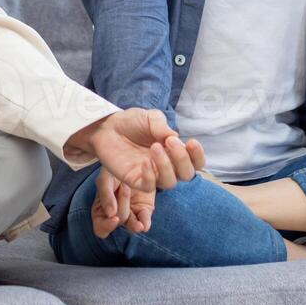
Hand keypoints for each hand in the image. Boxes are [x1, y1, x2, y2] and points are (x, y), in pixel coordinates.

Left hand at [64, 108, 204, 193]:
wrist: (107, 127)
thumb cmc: (131, 122)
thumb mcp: (150, 117)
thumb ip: (162, 127)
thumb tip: (175, 137)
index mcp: (174, 152)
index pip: (195, 163)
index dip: (198, 156)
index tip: (191, 142)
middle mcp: (166, 166)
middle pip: (187, 175)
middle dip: (183, 159)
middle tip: (170, 141)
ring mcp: (151, 174)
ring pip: (170, 183)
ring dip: (166, 166)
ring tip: (155, 147)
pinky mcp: (135, 180)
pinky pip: (149, 186)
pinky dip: (151, 176)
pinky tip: (145, 162)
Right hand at [90, 176, 155, 238]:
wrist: (133, 160)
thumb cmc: (113, 170)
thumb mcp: (105, 179)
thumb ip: (105, 196)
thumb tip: (111, 215)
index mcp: (101, 210)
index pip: (100, 228)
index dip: (106, 227)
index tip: (113, 217)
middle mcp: (115, 215)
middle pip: (118, 223)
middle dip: (121, 206)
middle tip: (124, 187)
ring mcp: (131, 214)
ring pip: (132, 225)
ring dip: (134, 222)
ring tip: (138, 208)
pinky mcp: (144, 211)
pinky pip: (145, 222)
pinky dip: (145, 222)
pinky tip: (144, 219)